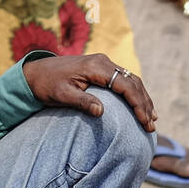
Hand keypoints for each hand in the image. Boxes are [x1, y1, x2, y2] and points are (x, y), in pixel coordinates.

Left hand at [22, 53, 156, 130]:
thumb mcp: (62, 95)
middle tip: (152, 124)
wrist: (36, 72)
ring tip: (152, 118)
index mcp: (96, 67)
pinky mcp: (101, 69)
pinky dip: (134, 94)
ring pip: (131, 81)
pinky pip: (123, 80)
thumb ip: (82, 102)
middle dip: (144, 104)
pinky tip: (140, 106)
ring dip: (143, 99)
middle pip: (133, 82)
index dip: (137, 104)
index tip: (144, 121)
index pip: (125, 85)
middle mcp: (103, 62)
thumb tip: (101, 112)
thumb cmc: (47, 85)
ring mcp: (103, 64)